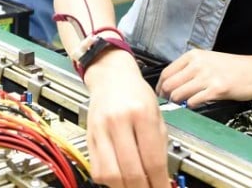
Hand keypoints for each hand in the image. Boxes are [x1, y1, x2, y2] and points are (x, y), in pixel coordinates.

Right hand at [83, 50, 170, 187]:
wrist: (111, 76)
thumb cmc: (136, 93)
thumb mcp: (156, 115)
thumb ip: (159, 147)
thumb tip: (162, 177)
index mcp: (141, 113)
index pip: (152, 160)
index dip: (159, 183)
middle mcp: (118, 121)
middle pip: (131, 171)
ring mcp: (100, 129)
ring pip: (110, 174)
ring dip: (124, 187)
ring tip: (135, 186)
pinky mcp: (89, 136)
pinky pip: (96, 169)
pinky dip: (109, 180)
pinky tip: (119, 177)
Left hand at [156, 49, 251, 107]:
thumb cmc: (233, 67)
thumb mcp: (208, 59)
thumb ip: (190, 68)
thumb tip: (172, 82)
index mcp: (193, 56)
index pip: (166, 72)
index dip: (160, 86)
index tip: (160, 94)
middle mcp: (198, 64)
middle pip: (169, 84)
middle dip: (165, 96)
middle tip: (168, 103)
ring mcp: (207, 77)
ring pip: (179, 94)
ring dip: (177, 103)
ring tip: (180, 106)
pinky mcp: (217, 89)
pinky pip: (194, 101)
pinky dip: (190, 106)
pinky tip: (194, 105)